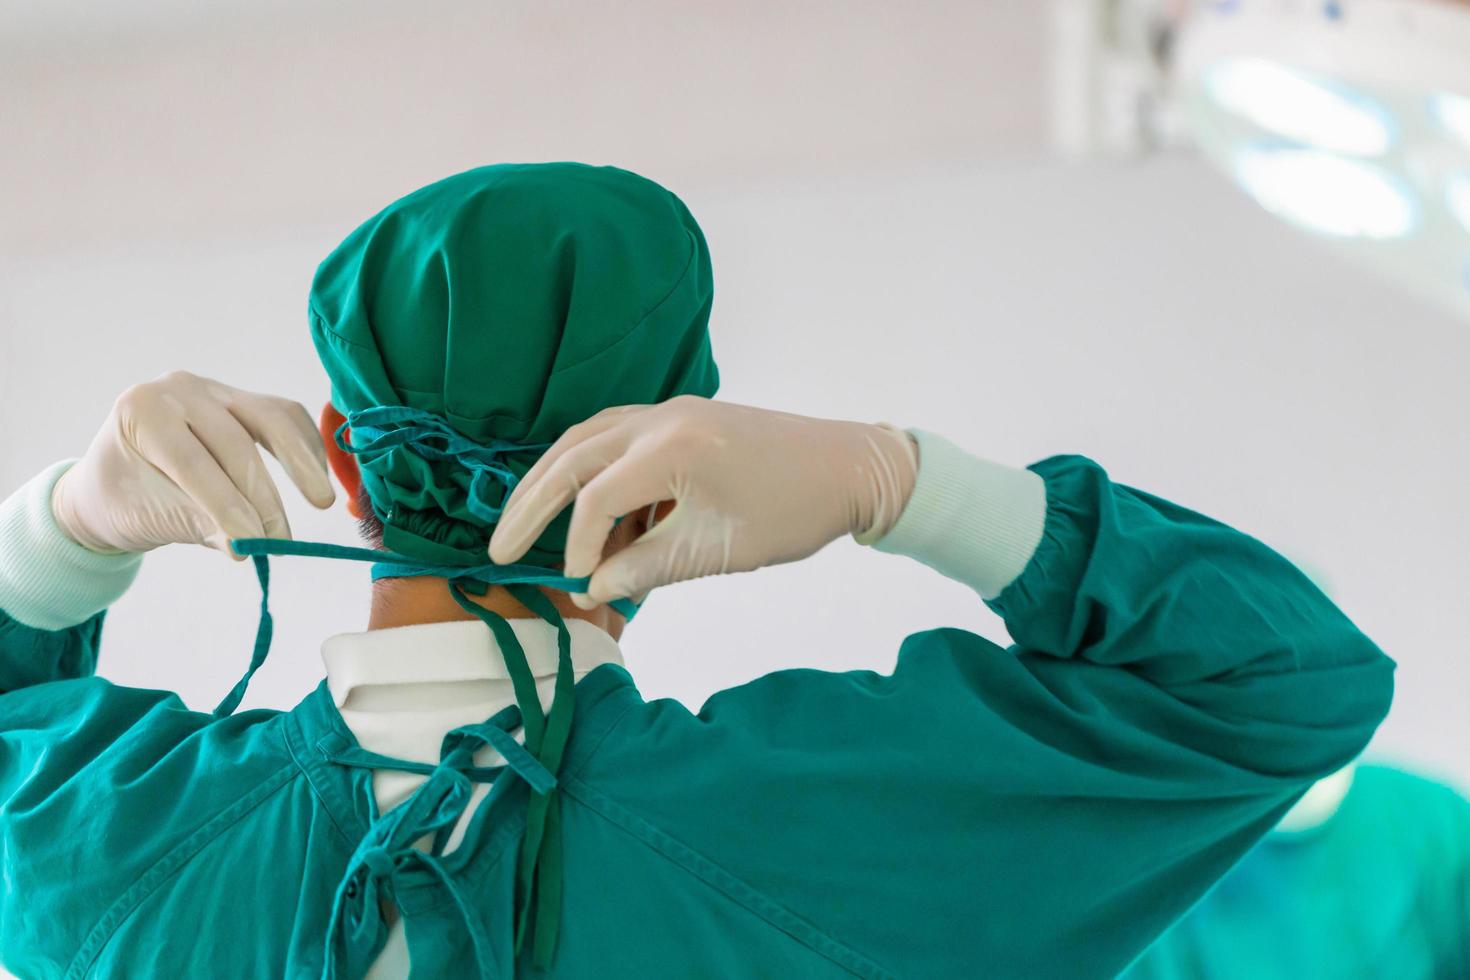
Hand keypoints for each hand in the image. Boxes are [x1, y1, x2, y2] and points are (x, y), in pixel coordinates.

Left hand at [51, 371, 336, 556]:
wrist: (117, 480)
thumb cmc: (123, 498)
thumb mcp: (148, 514)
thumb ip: (196, 523)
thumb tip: (248, 545)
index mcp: (141, 411)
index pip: (192, 461)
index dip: (226, 505)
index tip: (252, 544)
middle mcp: (179, 388)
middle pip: (235, 442)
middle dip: (262, 498)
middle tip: (280, 541)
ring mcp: (215, 389)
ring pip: (272, 418)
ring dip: (302, 462)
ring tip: (322, 501)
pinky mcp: (243, 399)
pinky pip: (286, 416)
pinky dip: (306, 446)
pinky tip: (318, 478)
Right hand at [488, 396, 917, 605]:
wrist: (851, 466)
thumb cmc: (794, 511)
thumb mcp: (719, 549)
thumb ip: (649, 567)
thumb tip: (593, 588)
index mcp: (673, 446)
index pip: (595, 497)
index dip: (577, 545)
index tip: (577, 585)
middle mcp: (661, 417)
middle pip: (572, 457)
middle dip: (531, 506)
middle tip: (498, 552)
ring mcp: (670, 412)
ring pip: (587, 441)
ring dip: (552, 482)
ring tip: (524, 525)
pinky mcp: (681, 418)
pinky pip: (616, 439)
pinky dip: (591, 472)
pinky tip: (587, 511)